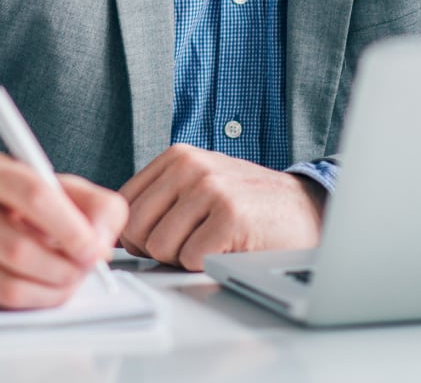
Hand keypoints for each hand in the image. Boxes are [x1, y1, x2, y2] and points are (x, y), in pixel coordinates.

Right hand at [0, 152, 127, 308]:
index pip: (33, 194)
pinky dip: (32, 300)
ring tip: (69, 279)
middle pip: (18, 246)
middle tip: (85, 268)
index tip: (92, 248)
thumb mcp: (62, 190)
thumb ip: (96, 206)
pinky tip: (45, 288)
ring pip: (7, 281)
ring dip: (50, 288)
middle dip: (63, 266)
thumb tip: (100, 240)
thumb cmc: (22, 205)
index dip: (69, 226)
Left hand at [118, 144, 324, 270]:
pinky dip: (206, 263)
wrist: (304, 209)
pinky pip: (189, 258)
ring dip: (184, 256)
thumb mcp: (198, 184)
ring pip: (160, 247)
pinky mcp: (229, 215)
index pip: (125, 204)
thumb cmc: (248, 203)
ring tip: (213, 240)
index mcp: (177, 156)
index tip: (164, 235)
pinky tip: (228, 246)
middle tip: (193, 240)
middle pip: (137, 228)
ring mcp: (210, 188)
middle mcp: (190, 166)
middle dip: (159, 247)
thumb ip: (160, 198)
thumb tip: (116, 233)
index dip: (139, 232)